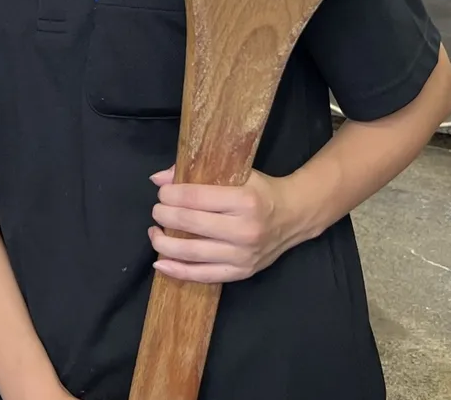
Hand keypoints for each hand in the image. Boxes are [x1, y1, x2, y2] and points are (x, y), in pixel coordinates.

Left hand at [145, 168, 301, 283]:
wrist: (295, 216)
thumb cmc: (262, 191)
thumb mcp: (237, 174)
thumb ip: (197, 174)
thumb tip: (158, 179)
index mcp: (244, 201)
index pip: (195, 197)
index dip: (170, 194)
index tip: (162, 192)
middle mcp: (244, 230)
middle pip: (190, 223)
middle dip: (164, 215)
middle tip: (157, 210)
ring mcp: (243, 255)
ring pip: (192, 253)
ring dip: (164, 243)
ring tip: (155, 232)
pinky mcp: (242, 273)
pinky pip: (204, 276)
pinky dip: (178, 271)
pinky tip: (161, 263)